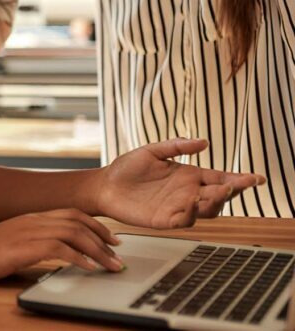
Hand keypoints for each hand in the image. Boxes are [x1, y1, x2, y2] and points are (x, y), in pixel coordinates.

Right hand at [0, 209, 122, 284]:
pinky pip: (60, 248)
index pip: (70, 213)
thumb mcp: (12, 244)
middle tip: (119, 253)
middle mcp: (32, 220)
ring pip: (73, 233)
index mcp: (30, 218)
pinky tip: (90, 268)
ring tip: (112, 265)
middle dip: (103, 236)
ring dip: (98, 250)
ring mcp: (28, 231)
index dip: (95, 224)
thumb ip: (33, 243)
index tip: (110, 239)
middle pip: (77, 220)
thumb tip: (57, 253)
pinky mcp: (24, 247)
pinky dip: (80, 257)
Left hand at [96, 138, 264, 228]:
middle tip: (236, 185)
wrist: (105, 185)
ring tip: (217, 192)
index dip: (240, 180)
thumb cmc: (127, 168)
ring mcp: (179, 208)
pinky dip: (191, 213)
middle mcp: (188, 193)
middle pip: (219, 196)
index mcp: (189, 176)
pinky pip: (184, 220)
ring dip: (215, 203)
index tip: (256, 178)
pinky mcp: (165, 220)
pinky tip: (191, 202)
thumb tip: (204, 142)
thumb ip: (176, 146)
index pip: (221, 178)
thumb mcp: (153, 151)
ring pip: (207, 211)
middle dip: (232, 192)